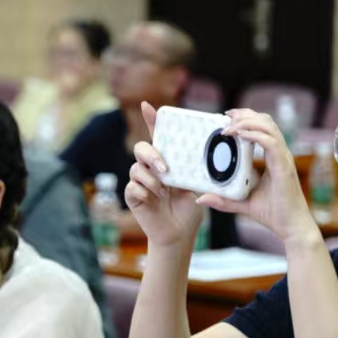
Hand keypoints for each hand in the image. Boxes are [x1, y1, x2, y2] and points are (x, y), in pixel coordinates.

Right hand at [123, 102, 205, 248]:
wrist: (180, 232)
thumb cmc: (190, 207)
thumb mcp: (197, 185)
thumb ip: (196, 170)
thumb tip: (205, 158)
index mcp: (167, 160)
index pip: (158, 135)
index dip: (151, 119)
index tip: (147, 105)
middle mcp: (151, 168)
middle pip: (141, 148)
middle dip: (151, 155)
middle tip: (165, 168)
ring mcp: (140, 182)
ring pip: (136, 169)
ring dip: (151, 178)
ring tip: (163, 191)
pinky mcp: (133, 196)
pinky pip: (132, 187)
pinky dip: (144, 192)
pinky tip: (154, 199)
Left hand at [197, 108, 314, 243]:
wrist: (290, 227)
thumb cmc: (272, 214)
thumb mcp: (241, 204)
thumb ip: (223, 199)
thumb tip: (201, 198)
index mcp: (272, 158)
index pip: (263, 128)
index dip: (247, 118)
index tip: (228, 117)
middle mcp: (279, 154)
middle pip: (266, 122)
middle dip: (246, 115)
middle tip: (226, 116)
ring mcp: (283, 159)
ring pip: (269, 128)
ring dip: (248, 122)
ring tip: (229, 126)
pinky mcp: (284, 167)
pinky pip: (271, 143)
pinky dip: (256, 135)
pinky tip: (241, 135)